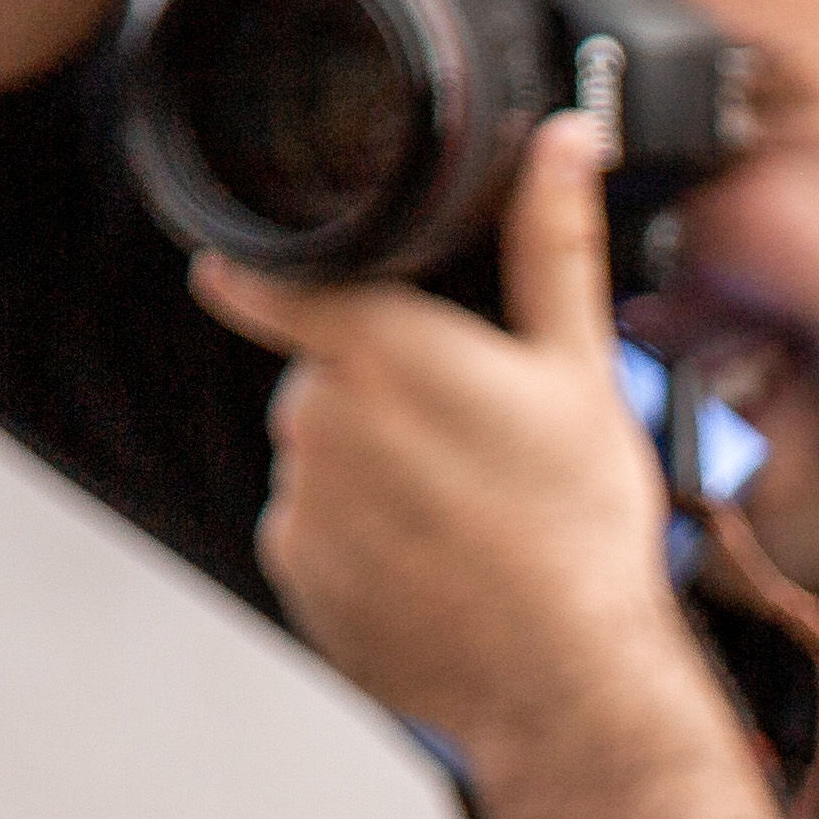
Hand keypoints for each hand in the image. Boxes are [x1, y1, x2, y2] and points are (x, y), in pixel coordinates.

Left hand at [200, 113, 705, 763]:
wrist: (566, 681)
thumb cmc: (581, 521)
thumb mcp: (581, 369)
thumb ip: (552, 243)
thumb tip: (562, 137)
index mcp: (379, 346)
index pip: (271, 281)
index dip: (258, 274)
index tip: (238, 271)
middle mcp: (315, 416)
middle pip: (324, 380)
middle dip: (381, 400)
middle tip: (472, 446)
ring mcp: (298, 501)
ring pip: (321, 460)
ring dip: (371, 474)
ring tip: (462, 518)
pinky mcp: (294, 574)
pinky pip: (314, 535)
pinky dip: (359, 544)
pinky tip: (433, 568)